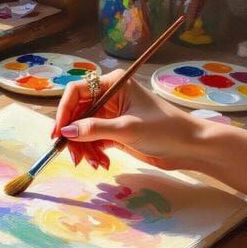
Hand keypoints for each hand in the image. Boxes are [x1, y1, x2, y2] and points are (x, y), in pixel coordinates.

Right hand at [52, 70, 199, 170]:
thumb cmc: (163, 128)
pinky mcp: (116, 132)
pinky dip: (93, 153)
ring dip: (84, 148)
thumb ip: (95, 129)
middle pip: (78, 113)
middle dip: (74, 135)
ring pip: (84, 130)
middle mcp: (110, 96)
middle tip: (75, 157)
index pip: (77, 91)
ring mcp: (112, 115)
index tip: (58, 133)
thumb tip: (65, 131)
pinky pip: (94, 141)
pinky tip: (102, 163)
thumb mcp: (127, 129)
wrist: (189, 145)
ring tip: (94, 164)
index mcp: (114, 84)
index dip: (63, 111)